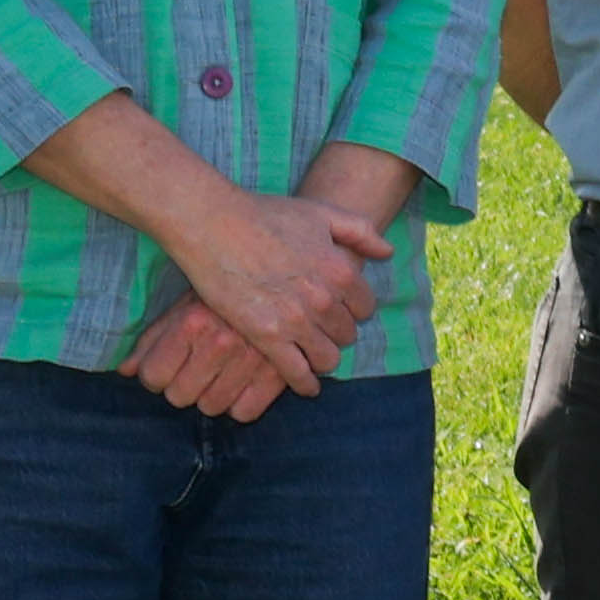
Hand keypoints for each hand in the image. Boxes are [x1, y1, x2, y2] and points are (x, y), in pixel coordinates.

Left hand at [123, 300, 299, 420]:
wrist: (284, 278)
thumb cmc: (226, 292)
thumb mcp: (185, 305)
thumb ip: (152, 338)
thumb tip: (125, 371)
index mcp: (192, 322)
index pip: (153, 376)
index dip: (155, 375)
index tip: (165, 369)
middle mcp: (220, 342)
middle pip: (179, 396)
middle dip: (183, 386)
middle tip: (195, 371)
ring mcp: (251, 360)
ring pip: (211, 407)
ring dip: (211, 396)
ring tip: (220, 376)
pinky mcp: (279, 373)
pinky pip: (245, 412)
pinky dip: (241, 405)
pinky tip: (242, 386)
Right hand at [171, 178, 377, 379]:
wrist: (213, 223)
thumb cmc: (264, 214)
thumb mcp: (320, 213)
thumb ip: (360, 232)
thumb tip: (387, 253)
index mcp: (341, 271)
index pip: (364, 307)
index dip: (352, 308)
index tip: (338, 308)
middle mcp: (324, 299)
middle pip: (347, 334)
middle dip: (337, 332)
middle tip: (320, 329)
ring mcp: (296, 320)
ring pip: (328, 357)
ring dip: (324, 357)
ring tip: (313, 353)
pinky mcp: (267, 337)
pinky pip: (297, 373)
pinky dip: (305, 384)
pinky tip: (307, 386)